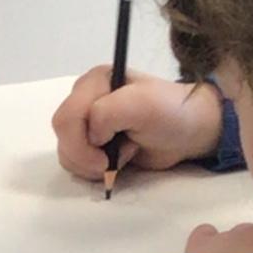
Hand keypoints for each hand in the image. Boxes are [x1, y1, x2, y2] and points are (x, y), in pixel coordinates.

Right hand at [52, 69, 222, 184]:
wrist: (190, 132)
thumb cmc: (171, 114)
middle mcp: (85, 99)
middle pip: (62, 136)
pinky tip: (119, 160)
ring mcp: (88, 123)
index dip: (81, 142)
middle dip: (86, 156)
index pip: (66, 117)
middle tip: (113, 159)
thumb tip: (92, 137)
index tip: (106, 154)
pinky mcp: (93, 144)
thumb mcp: (142, 104)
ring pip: (66, 153)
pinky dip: (94, 170)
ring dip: (92, 164)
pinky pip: (76, 163)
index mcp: (94, 82)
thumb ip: (107, 112)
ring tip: (123, 154)